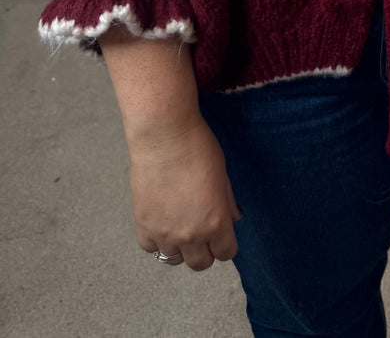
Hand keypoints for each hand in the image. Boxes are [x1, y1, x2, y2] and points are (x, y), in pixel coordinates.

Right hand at [129, 115, 241, 272]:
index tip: (222, 235)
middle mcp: (190, 235)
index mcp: (216, 223)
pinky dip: (156, 241)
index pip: (226, 253)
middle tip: (202, 232)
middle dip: (205, 250)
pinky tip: (162, 222)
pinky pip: (151, 248)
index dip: (225, 244)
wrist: (165, 137)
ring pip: (174, 260)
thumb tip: (233, 218)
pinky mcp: (143, 226)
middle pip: (200, 264)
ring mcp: (164, 233)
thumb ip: (228, 202)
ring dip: (179, 247)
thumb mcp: (223, 175)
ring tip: (180, 226)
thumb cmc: (198, 149)